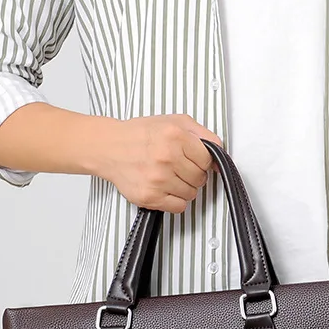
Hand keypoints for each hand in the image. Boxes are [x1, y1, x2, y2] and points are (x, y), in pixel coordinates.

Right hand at [95, 114, 222, 212]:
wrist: (108, 147)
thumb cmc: (140, 134)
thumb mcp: (175, 121)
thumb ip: (203, 135)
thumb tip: (219, 158)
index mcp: (175, 136)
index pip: (208, 160)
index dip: (202, 160)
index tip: (192, 159)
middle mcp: (167, 157)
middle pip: (200, 178)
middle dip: (193, 174)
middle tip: (178, 167)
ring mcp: (158, 179)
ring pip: (191, 194)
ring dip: (184, 187)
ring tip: (168, 176)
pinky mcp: (150, 197)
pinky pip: (179, 207)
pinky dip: (175, 201)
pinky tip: (164, 188)